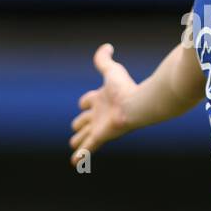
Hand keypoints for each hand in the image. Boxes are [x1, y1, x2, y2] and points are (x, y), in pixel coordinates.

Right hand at [69, 43, 138, 165]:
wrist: (136, 104)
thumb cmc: (125, 87)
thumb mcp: (111, 70)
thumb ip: (104, 60)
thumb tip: (107, 46)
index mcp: (101, 98)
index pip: (87, 101)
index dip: (84, 101)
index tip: (84, 102)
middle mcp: (100, 113)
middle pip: (85, 120)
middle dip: (79, 123)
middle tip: (76, 129)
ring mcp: (100, 126)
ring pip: (84, 135)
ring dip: (78, 140)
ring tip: (74, 145)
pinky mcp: (101, 137)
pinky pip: (88, 148)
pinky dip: (80, 156)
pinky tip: (75, 163)